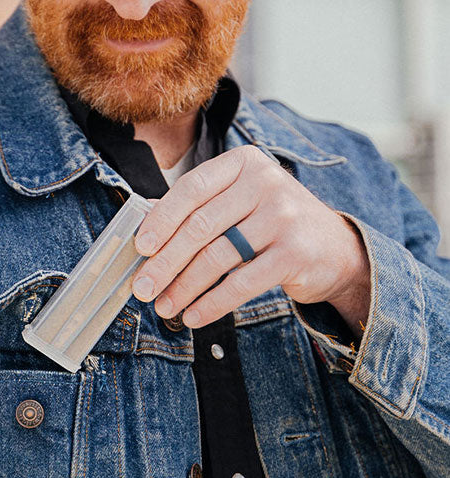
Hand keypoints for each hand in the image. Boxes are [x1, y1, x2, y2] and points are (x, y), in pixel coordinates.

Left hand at [131, 146, 370, 333]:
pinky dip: (212, 303)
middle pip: (200, 226)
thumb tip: (145, 230)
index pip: (192, 188)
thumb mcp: (240, 201)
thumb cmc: (274, 222)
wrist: (337, 248)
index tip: (140, 247)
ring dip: (184, 286)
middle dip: (165, 261)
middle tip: (143, 286)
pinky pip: (242, 283)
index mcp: (244, 163)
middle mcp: (265, 182)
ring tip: (164, 304)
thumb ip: (198, 207)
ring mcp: (283, 217)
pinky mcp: (294, 253)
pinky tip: (193, 315)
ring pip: (217, 256)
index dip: (161, 219)